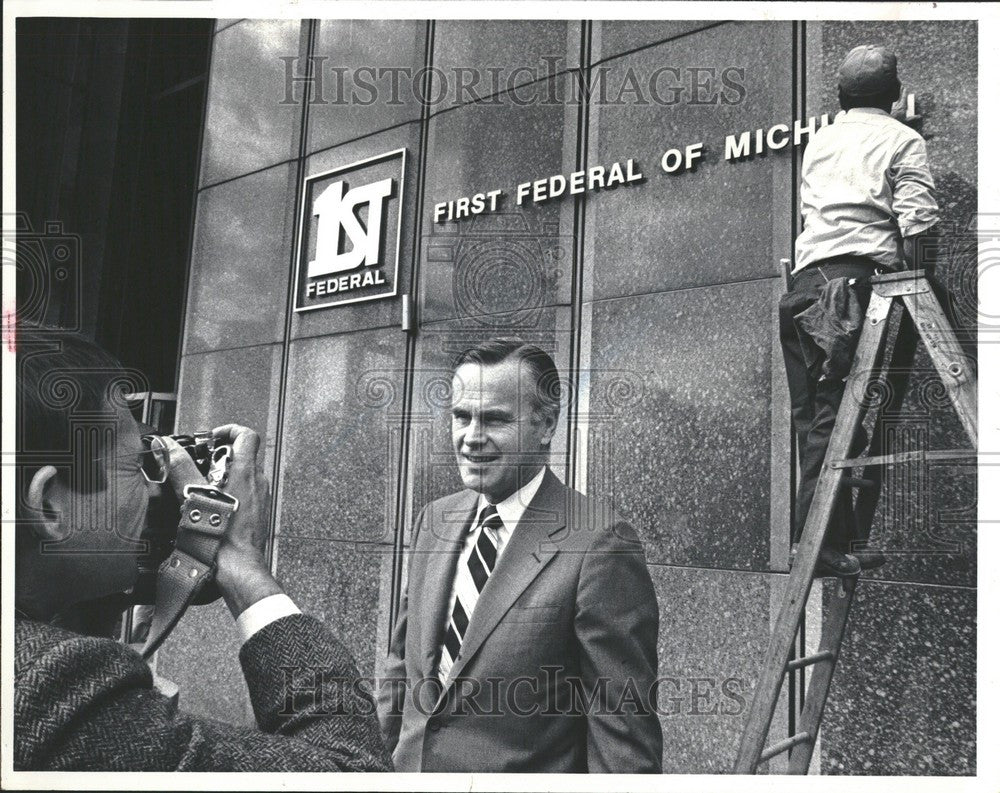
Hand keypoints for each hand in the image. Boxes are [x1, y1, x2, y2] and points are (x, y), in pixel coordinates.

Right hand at [161, 425, 281, 617]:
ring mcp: (260, 499)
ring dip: (222, 477)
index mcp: (246, 471)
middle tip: (199, 467)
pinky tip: (208, 509)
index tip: (211, 438)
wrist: (236, 568)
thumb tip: (169, 446)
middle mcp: (258, 482)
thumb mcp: (193, 495)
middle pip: (242, 455)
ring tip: (200, 490)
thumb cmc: (220, 537)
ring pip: (243, 476)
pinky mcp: (257, 515)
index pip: (247, 435)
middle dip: (218, 457)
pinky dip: (227, 495)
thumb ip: (180, 467)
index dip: (228, 430)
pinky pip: (244, 496)